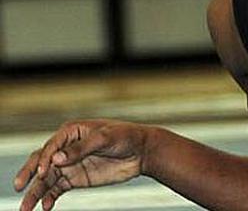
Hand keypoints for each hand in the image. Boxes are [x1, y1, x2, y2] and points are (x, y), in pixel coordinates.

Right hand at [14, 120, 149, 210]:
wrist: (141, 152)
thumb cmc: (125, 137)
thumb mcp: (105, 138)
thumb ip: (81, 148)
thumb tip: (56, 158)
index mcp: (70, 132)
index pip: (51, 146)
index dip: (44, 159)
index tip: (42, 173)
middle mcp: (65, 149)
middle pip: (41, 162)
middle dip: (28, 174)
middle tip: (19, 186)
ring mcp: (68, 165)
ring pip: (45, 179)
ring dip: (35, 192)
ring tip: (26, 208)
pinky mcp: (74, 179)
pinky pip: (56, 189)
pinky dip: (49, 198)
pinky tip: (46, 207)